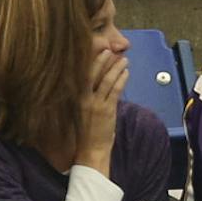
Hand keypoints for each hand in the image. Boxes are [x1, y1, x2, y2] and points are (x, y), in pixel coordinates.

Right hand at [78, 50, 127, 172]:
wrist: (90, 150)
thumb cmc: (87, 132)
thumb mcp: (82, 111)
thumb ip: (88, 98)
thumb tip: (97, 83)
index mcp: (75, 99)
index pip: (81, 77)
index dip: (89, 63)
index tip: (95, 52)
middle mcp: (83, 99)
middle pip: (92, 74)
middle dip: (101, 61)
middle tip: (109, 50)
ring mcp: (95, 104)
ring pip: (106, 81)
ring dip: (116, 68)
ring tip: (124, 60)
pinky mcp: (106, 110)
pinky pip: (115, 90)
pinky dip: (121, 80)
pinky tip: (126, 73)